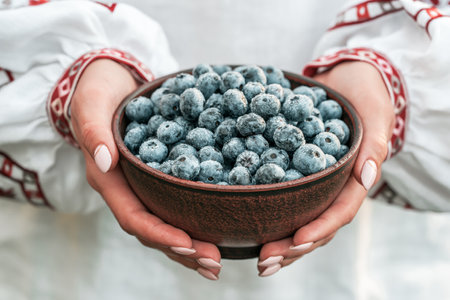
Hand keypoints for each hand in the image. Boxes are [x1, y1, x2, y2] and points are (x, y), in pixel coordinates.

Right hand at [70, 59, 221, 279]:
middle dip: (182, 250)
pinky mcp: (157, 178)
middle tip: (214, 263)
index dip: (160, 234)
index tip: (189, 244)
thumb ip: (94, 132)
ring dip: (190, 247)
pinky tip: (217, 230)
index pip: (134, 217)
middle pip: (153, 230)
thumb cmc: (96, 92)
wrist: (107, 83)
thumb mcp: (90, 105)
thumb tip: (106, 162)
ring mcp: (141, 187)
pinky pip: (175, 206)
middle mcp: (126, 190)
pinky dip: (194, 222)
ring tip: (218, 261)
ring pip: (165, 225)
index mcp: (109, 180)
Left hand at [257, 61, 394, 276]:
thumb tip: (367, 178)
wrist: (343, 78)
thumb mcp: (375, 114)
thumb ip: (374, 145)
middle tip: (265, 262)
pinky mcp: (292, 171)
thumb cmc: (364, 94)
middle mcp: (331, 187)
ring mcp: (311, 182)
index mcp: (353, 179)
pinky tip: (244, 220)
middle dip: (292, 247)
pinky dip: (265, 211)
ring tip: (256, 257)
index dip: (319, 229)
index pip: (340, 212)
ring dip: (277, 239)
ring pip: (297, 218)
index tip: (296, 241)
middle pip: (315, 225)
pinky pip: (280, 194)